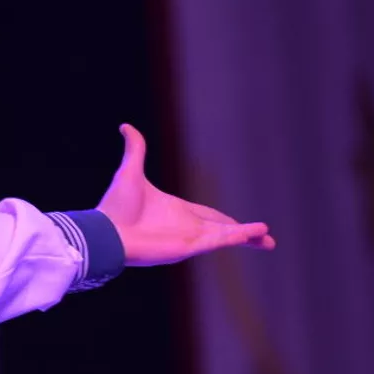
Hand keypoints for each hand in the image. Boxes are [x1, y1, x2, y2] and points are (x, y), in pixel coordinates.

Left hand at [98, 124, 274, 264]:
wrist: (104, 232)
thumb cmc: (115, 207)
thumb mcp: (130, 171)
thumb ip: (136, 149)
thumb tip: (125, 126)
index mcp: (175, 211)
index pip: (208, 215)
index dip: (226, 219)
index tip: (239, 223)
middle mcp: (185, 227)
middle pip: (223, 228)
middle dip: (244, 233)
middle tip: (264, 236)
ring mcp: (188, 238)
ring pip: (226, 236)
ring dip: (248, 236)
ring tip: (268, 240)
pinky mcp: (189, 247)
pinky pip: (220, 240)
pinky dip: (240, 236)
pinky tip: (259, 233)